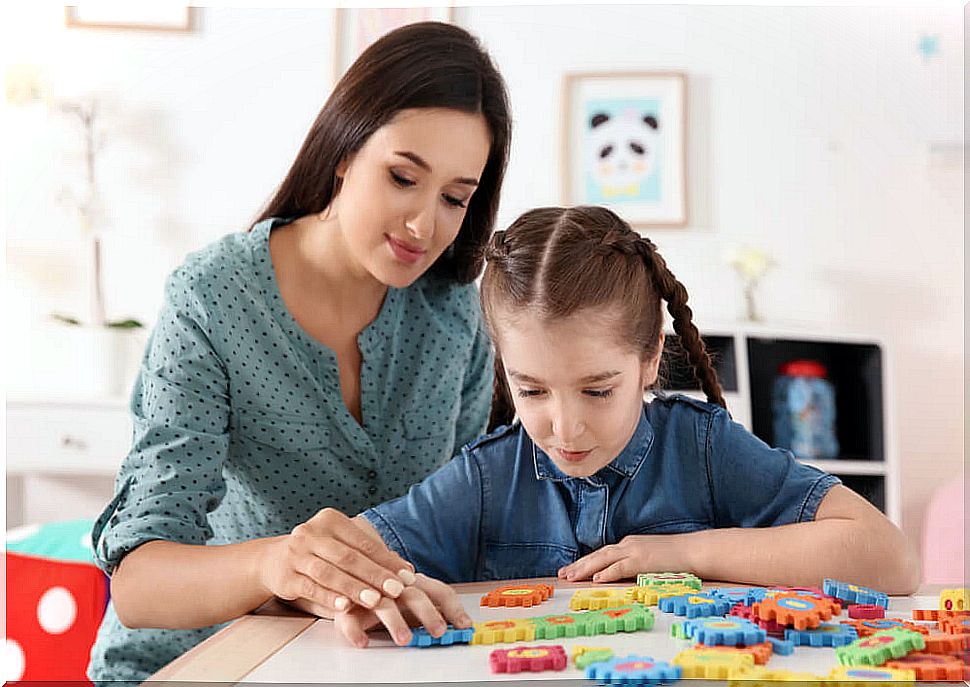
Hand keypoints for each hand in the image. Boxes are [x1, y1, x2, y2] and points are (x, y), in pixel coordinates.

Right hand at [257, 508, 415, 614]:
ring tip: (375, 601)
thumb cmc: (319, 554)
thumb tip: (407, 571)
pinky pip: (310, 588)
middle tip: (396, 590)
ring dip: (354, 588)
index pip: (363, 542)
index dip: (386, 560)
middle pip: (348, 557)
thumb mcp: (341, 547)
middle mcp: (311, 533)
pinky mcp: (286, 576)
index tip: (407, 576)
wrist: (273, 560)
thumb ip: (370, 556)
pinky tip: (344, 606)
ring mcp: (296, 554)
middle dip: (374, 575)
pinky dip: (329, 597)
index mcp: (330, 520)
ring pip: (329, 573)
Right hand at [334, 573, 471, 647]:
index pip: (438, 591)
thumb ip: (433, 607)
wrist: (344, 577)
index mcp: (414, 581)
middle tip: (439, 631)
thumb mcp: (411, 598)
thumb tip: (463, 624)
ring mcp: (369, 593)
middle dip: (428, 613)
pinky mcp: (345, 607)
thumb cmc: (385, 591)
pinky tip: (363, 643)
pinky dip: (355, 631)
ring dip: (395, 622)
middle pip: (414, 595)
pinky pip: (349, 618)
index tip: (464, 625)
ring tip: (404, 640)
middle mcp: (394, 584)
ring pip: (383, 604)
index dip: (453, 608)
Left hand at [557, 534, 693, 582]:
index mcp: (629, 545)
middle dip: (578, 565)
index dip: (585, 562)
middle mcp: (628, 545)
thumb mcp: (650, 558)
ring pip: (604, 559)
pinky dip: (607, 572)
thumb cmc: (675, 558)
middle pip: (597, 555)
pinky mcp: (643, 560)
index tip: (570, 570)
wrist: (694, 550)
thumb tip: (620, 575)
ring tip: (571, 577)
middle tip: (562, 574)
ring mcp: (635, 551)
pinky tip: (597, 579)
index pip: (602, 554)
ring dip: (586, 568)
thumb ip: (634, 564)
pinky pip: (621, 566)